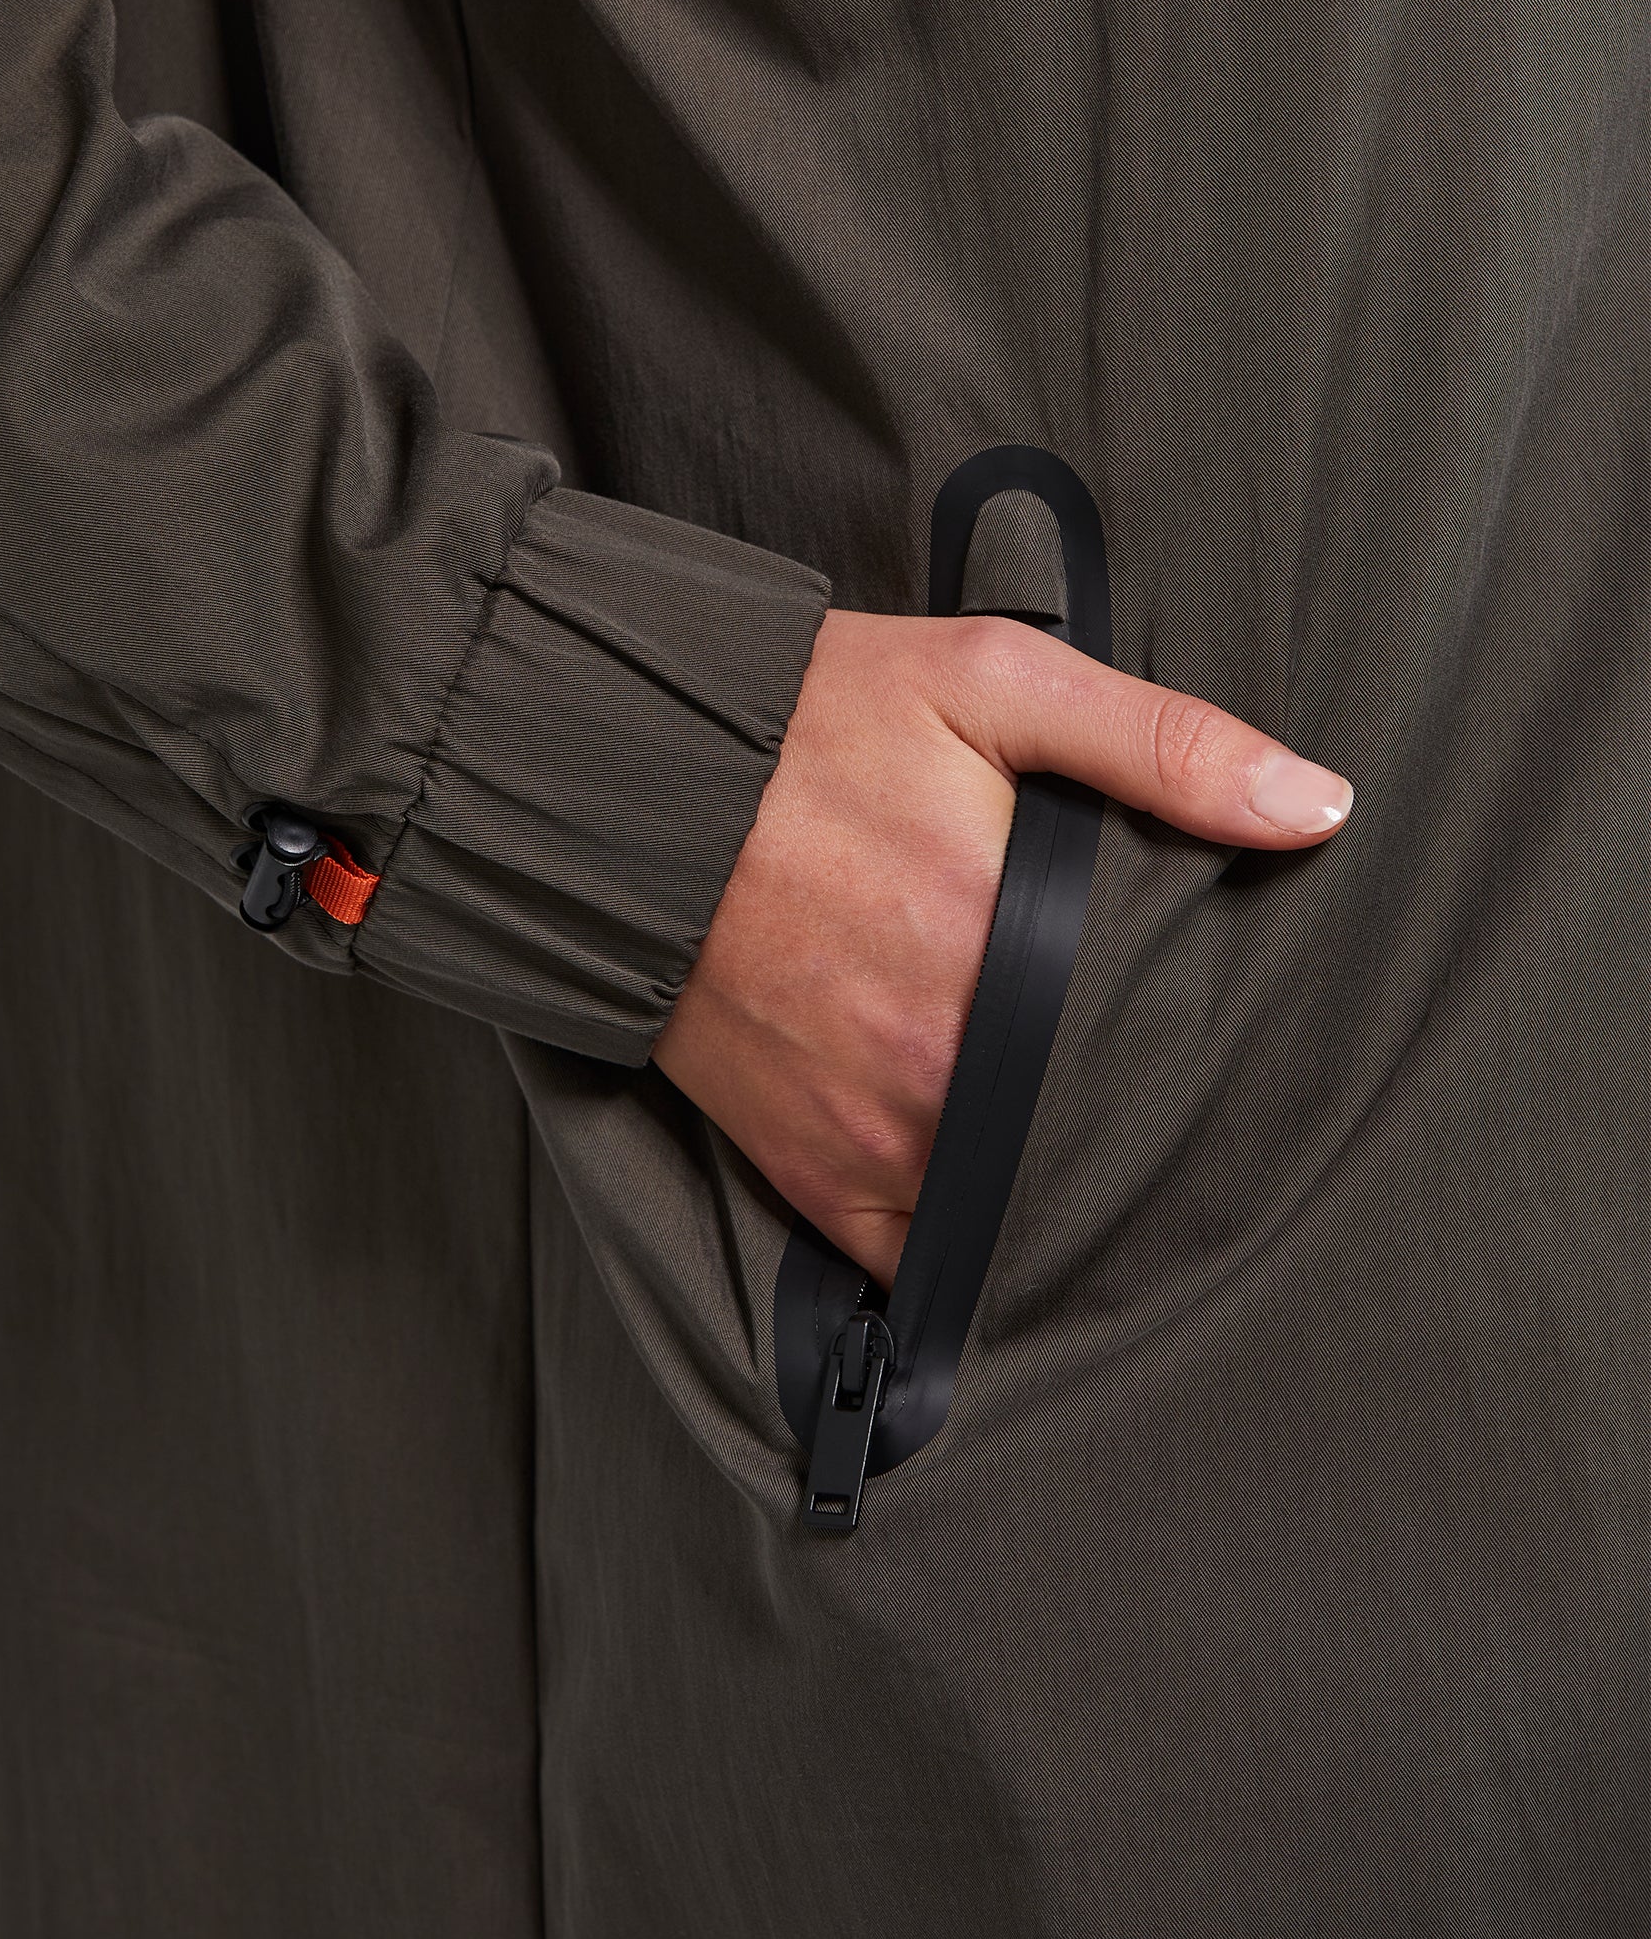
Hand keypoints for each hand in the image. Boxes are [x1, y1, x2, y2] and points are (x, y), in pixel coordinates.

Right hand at [653, 611, 1352, 1286]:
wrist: (619, 774)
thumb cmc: (808, 718)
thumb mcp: (992, 683)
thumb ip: (1162, 743)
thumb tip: (1319, 806)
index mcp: (1007, 949)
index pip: (1161, 1054)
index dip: (1211, 1061)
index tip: (1236, 1050)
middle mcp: (943, 1068)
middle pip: (1097, 1141)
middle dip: (1138, 1126)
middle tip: (1170, 1095)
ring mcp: (869, 1132)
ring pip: (1016, 1211)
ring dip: (1055, 1185)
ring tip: (1088, 1140)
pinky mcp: (804, 1169)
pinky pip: (909, 1254)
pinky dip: (954, 1237)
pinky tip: (989, 1187)